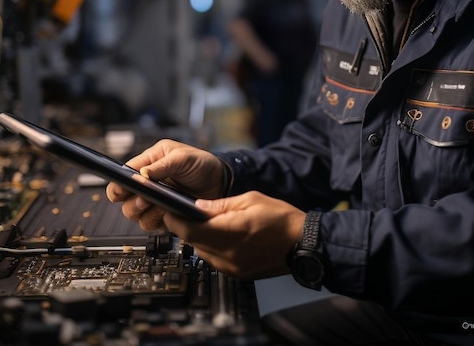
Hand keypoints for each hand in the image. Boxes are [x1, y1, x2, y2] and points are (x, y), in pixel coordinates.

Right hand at [106, 139, 227, 229]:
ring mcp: (155, 201)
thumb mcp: (182, 157)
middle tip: (145, 199)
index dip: (118, 184)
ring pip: (135, 214)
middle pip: (124, 199)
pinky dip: (158, 219)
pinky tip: (169, 212)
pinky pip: (151, 224)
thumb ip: (162, 165)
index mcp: (149, 164)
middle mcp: (148, 184)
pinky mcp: (163, 215)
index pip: (123, 175)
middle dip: (133, 201)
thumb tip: (142, 174)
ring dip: (145, 212)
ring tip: (160, 205)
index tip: (120, 191)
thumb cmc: (201, 164)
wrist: (220, 182)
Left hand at [162, 191, 305, 279]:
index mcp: (232, 232)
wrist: (303, 243)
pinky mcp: (238, 273)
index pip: (191, 231)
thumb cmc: (281, 219)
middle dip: (185, 228)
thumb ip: (222, 204)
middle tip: (184, 215)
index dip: (176, 222)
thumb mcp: (252, 199)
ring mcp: (233, 267)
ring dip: (199, 239)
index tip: (170, 212)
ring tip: (205, 224)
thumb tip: (199, 206)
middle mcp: (230, 254)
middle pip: (194, 243)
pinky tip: (220, 236)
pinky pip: (215, 261)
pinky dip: (211, 248)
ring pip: (203, 253)